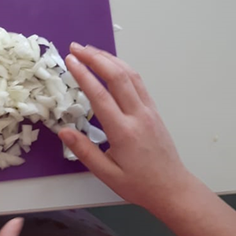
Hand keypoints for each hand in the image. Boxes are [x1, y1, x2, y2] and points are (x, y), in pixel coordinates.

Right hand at [59, 44, 199, 212]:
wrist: (173, 188)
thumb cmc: (139, 184)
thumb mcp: (107, 174)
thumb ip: (84, 151)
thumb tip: (63, 131)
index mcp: (124, 132)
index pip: (100, 96)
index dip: (84, 75)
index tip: (69, 60)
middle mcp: (138, 116)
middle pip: (117, 77)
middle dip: (95, 58)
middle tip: (75, 47)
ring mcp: (148, 110)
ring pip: (130, 75)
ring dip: (109, 59)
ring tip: (90, 50)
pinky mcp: (153, 110)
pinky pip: (138, 82)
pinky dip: (122, 68)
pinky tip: (111, 64)